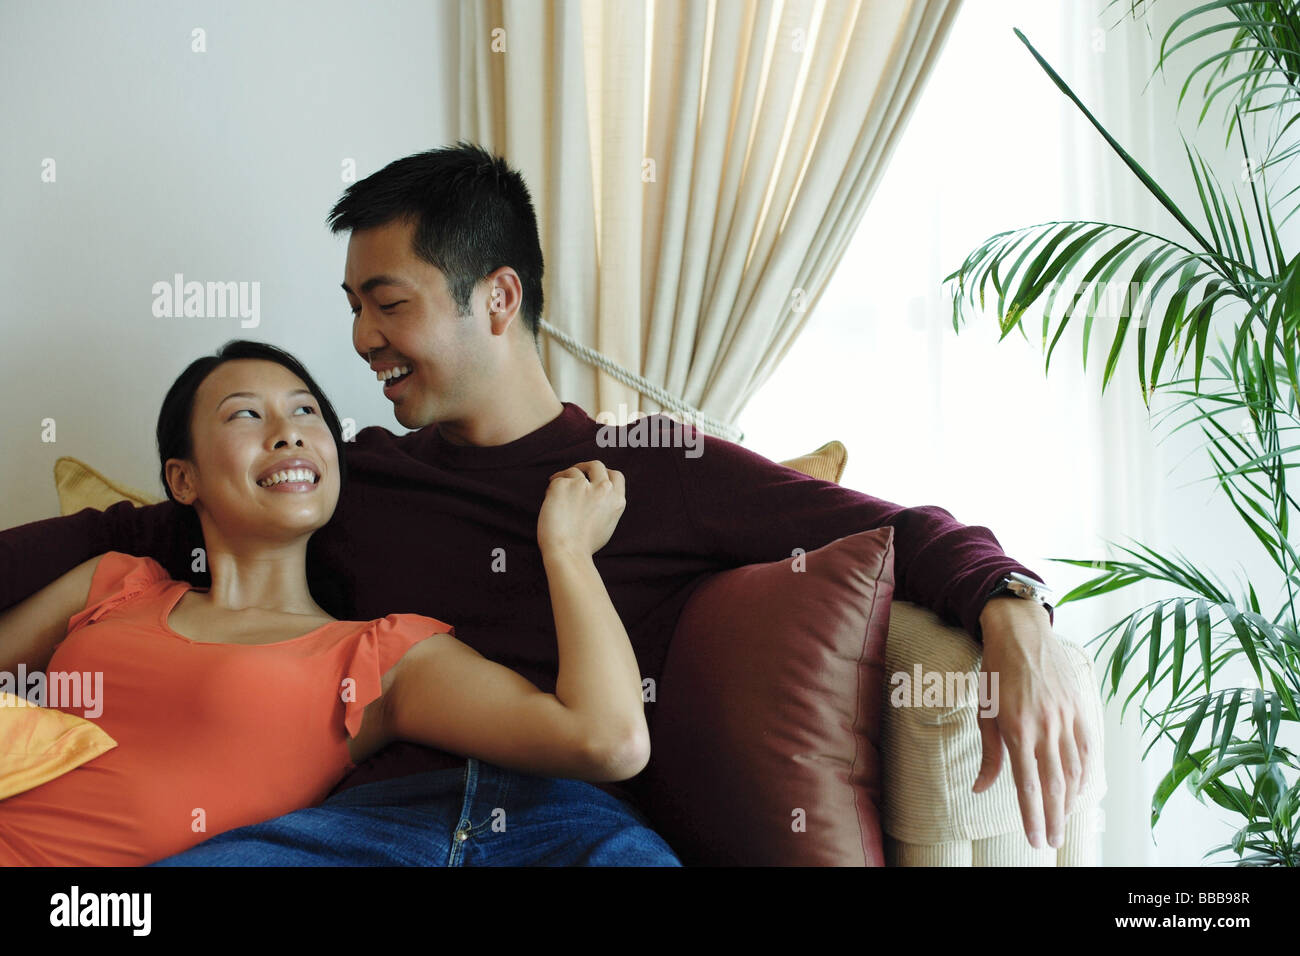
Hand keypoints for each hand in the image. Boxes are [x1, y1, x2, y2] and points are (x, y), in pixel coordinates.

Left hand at [537, 461, 626, 558]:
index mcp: (616, 500)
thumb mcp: (607, 525)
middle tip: (576, 471)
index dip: (605, 473)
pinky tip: (549, 500)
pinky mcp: (563, 485)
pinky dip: (552, 487)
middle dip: (586, 467)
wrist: (568, 552)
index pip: (616, 476)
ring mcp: (582, 485)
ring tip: (557, 489)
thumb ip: (606, 506)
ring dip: (566, 477)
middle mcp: (602, 489)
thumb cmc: (584, 546)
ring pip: (574, 471)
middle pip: (597, 465)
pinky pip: (557, 480)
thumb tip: (597, 496)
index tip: (595, 476)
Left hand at [972, 596, 1091, 849]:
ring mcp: (1065, 718)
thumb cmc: (996, 672)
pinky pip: (1087, 749)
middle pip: (1054, 785)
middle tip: (1054, 842)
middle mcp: (1044, 727)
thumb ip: (989, 754)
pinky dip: (1086, 773)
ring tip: (1063, 821)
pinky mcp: (1079, 708)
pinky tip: (1080, 790)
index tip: (1036, 840)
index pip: (1027, 785)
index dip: (1032, 816)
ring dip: (1070, 801)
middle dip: (1054, 818)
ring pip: (1074, 770)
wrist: (1021, 632)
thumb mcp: (984, 711)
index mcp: (1017, 729)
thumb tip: (980, 789)